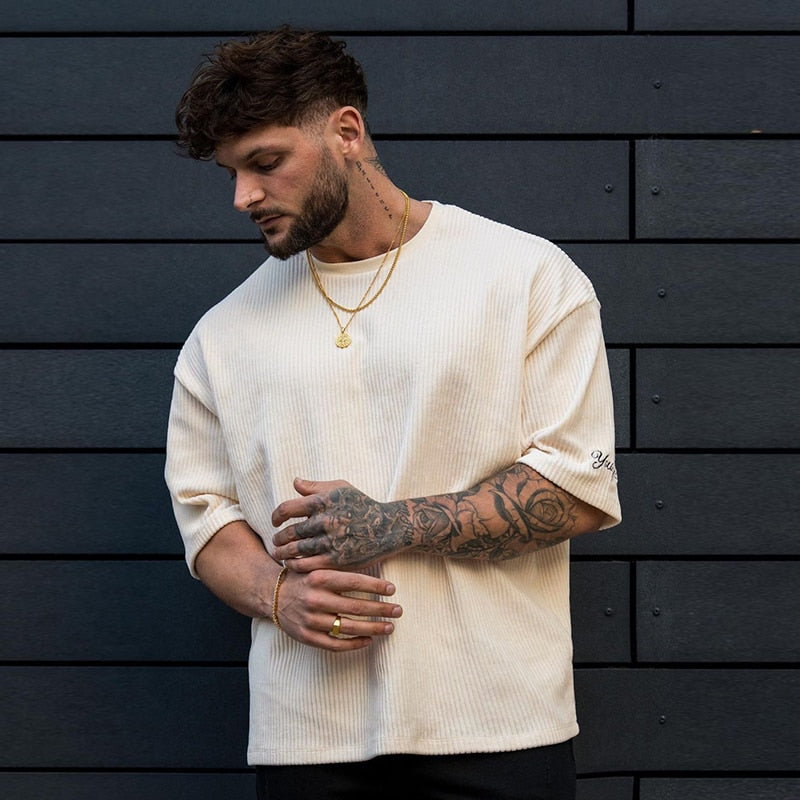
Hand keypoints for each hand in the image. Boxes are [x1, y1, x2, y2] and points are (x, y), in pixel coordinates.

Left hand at [271, 478, 411, 571]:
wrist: (388, 528)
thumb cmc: (362, 505)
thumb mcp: (341, 488)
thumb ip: (316, 486)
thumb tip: (295, 482)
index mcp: (324, 501)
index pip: (287, 509)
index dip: (276, 516)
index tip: (275, 522)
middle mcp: (326, 521)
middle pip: (290, 532)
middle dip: (279, 538)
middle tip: (275, 542)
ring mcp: (331, 541)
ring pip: (297, 549)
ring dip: (283, 553)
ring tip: (279, 554)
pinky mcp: (337, 559)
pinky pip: (308, 564)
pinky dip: (296, 565)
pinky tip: (292, 564)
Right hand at [276, 568, 401, 650]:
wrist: (270, 595)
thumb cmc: (302, 578)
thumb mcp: (316, 566)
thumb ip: (339, 568)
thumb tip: (371, 561)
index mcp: (319, 578)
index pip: (354, 582)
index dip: (375, 586)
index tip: (392, 589)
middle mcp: (315, 599)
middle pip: (355, 606)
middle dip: (381, 609)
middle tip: (398, 610)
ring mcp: (310, 620)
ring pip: (348, 627)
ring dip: (373, 628)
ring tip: (390, 627)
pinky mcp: (307, 637)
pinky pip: (334, 644)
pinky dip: (354, 644)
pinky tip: (369, 640)